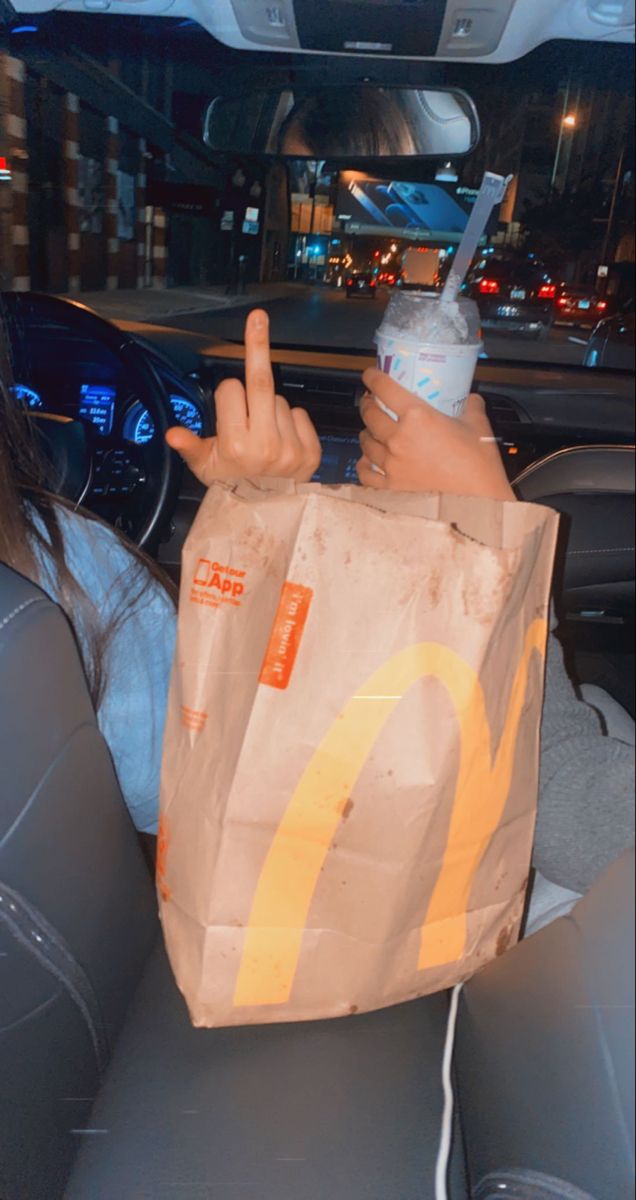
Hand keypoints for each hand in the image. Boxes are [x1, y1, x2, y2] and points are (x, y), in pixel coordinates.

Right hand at [165, 309, 320, 484]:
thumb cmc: (231, 486)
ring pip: (280, 400)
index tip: (226, 411)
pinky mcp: (311, 451)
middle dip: (258, 345)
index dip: (226, 396)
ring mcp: (291, 448)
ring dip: (270, 408)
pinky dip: (291, 421)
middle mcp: (264, 444)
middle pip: (261, 381)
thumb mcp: (204, 468)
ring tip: (263, 436)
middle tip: (258, 316)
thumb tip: (171, 433)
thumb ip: (190, 446)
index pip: (231, 390)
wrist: (266, 515)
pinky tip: (281, 440)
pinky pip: (300, 414)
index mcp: (234, 444)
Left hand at [357, 368, 514, 501]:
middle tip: (371, 402)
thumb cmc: (478, 464)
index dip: (373, 378)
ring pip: (365, 442)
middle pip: (369, 414)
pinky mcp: (390, 486)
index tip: (369, 375)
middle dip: (367, 405)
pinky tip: (368, 460)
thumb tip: (470, 398)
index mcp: (417, 416)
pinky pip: (366, 472)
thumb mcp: (478, 426)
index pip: (384, 389)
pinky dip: (364, 464)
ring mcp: (391, 464)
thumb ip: (471, 406)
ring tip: (371, 431)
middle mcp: (398, 438)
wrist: (477, 501)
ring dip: (366, 433)